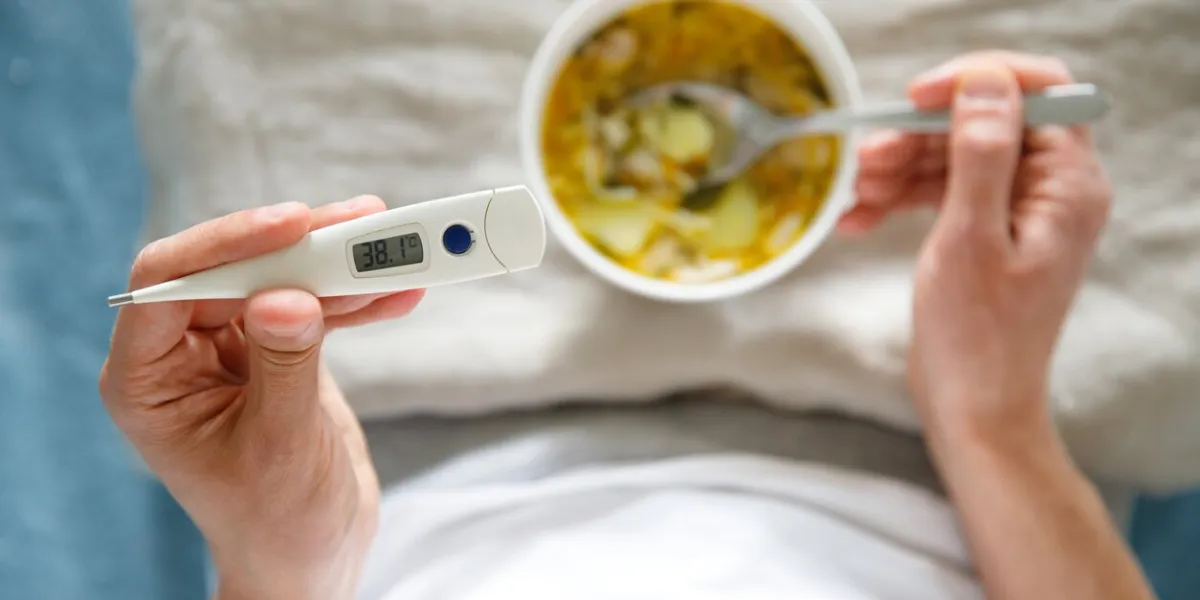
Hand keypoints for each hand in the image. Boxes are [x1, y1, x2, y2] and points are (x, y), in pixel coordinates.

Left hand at [99, 197, 423, 599]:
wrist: (312, 557)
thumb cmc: (278, 522)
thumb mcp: (280, 448)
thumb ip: (284, 366)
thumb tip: (287, 296)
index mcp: (148, 380)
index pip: (168, 283)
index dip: (228, 244)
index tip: (294, 223)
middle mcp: (181, 354)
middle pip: (234, 270)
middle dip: (301, 248)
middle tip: (364, 226)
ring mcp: (231, 349)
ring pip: (279, 279)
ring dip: (339, 265)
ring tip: (396, 250)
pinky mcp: (278, 350)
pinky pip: (314, 305)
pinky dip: (357, 297)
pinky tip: (397, 291)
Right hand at [841, 51, 1111, 434]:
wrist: (975, 408)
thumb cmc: (977, 337)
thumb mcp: (971, 238)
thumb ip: (980, 156)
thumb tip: (984, 84)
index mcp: (1068, 185)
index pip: (1035, 94)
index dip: (976, 82)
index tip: (915, 97)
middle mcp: (1051, 190)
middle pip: (982, 126)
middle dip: (918, 138)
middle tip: (865, 161)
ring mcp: (1018, 211)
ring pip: (954, 157)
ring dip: (899, 170)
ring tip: (854, 197)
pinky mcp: (988, 231)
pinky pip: (942, 192)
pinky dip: (900, 199)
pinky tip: (858, 219)